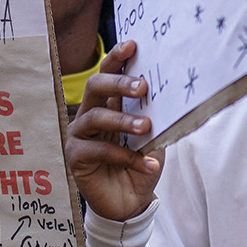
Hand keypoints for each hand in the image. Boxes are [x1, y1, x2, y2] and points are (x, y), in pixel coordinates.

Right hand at [65, 41, 164, 220]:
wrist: (131, 202)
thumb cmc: (141, 164)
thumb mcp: (153, 137)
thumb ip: (155, 116)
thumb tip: (170, 92)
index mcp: (108, 104)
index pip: (108, 74)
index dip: (117, 58)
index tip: (132, 45)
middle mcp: (90, 114)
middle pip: (95, 87)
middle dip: (118, 83)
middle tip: (142, 87)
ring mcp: (80, 135)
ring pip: (96, 117)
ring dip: (124, 121)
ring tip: (147, 128)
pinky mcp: (76, 157)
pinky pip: (100, 150)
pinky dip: (127, 157)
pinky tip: (148, 165)